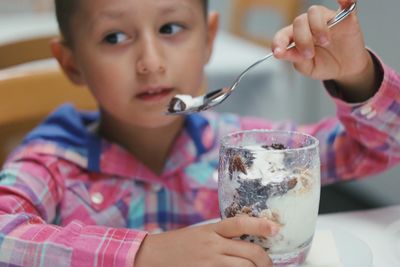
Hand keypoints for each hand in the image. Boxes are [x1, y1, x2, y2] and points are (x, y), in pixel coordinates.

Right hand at [134, 216, 278, 266]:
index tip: (275, 229)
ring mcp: (209, 262)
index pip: (239, 223)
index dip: (260, 225)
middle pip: (250, 252)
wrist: (152, 255)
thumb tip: (246, 242)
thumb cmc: (177, 244)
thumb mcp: (200, 233)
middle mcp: (212, 245)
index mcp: (211, 230)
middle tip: (269, 265)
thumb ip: (220, 236)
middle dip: (265, 261)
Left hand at [272, 0, 377, 101]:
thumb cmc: (324, 65)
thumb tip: (283, 53)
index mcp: (295, 38)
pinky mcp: (344, 17)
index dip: (279, 42)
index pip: (282, 35)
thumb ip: (296, 59)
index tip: (278, 53)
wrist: (345, 69)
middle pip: (299, 21)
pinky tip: (341, 1)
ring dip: (317, 27)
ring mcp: (325, 20)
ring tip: (324, 42)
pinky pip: (345, 3)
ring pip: (314, 11)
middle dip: (302, 39)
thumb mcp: (308, 67)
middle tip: (309, 54)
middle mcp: (308, 25)